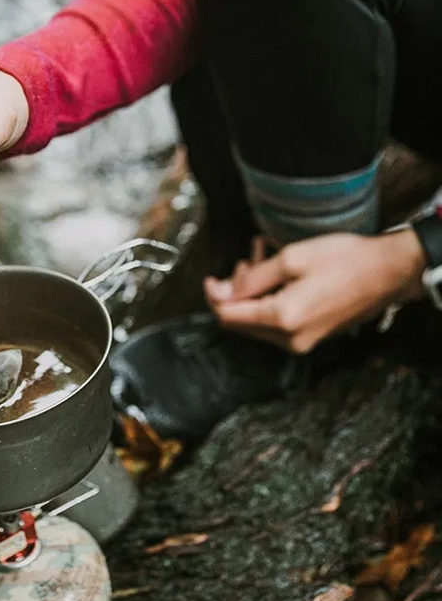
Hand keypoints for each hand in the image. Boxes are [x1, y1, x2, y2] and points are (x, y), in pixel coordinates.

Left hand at [204, 230, 426, 353]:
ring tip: (265, 261)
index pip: (229, 316)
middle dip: (237, 291)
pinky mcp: (313, 337)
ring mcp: (303, 342)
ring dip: (255, 292)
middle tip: (248, 261)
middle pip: (242, 322)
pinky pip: (279, 322)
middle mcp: (290, 339)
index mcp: (283, 319)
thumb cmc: (345, 260)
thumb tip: (220, 292)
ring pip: (259, 321)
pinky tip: (280, 275)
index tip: (211, 277)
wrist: (389, 272)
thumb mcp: (291, 259)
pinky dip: (271, 299)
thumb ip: (251, 279)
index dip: (215, 296)